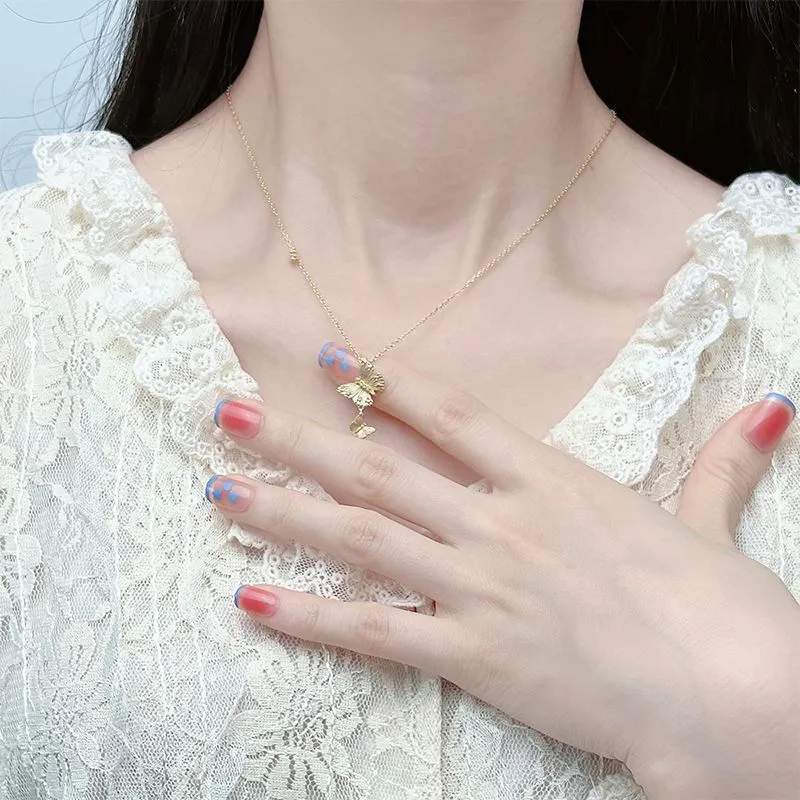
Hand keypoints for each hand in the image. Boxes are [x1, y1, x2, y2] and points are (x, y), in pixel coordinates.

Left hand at [208, 357, 799, 797]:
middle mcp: (501, 523)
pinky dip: (310, 615)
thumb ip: (720, 464)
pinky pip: (374, 632)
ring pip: (360, 538)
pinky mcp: (475, 655)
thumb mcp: (708, 523)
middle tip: (227, 410)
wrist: (733, 693)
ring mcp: (480, 587)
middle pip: (377, 469)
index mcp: (551, 482)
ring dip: (284, 510)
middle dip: (297, 437)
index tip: (329, 358)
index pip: (450, 413)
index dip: (385, 382)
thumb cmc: (721, 608)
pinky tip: (253, 598)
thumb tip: (769, 409)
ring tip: (220, 490)